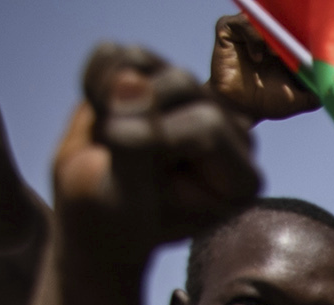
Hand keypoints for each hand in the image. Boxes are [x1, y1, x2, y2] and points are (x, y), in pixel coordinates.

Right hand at [50, 45, 256, 261]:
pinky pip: (122, 53)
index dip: (156, 136)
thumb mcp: (122, 199)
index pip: (207, 124)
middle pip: (181, 83)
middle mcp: (230, 133)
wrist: (92, 211)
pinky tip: (101, 113)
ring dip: (108, 97)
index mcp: (241, 177)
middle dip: (130, 114)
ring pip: (149, 63)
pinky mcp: (162, 78)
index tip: (131, 173)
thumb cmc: (113, 221)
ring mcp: (197, 100)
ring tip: (107, 139)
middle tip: (113, 155)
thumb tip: (133, 80)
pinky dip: (97, 77)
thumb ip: (135, 149)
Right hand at [206, 14, 316, 119]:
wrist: (238, 109)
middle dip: (292, 32)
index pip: (301, 29)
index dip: (310, 34)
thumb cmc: (270, 103)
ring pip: (264, 19)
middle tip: (299, 46)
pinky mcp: (229, 30)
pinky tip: (257, 58)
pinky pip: (241, 23)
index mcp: (287, 44)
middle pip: (283, 19)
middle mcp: (268, 33)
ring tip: (276, 55)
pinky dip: (252, 37)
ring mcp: (249, 29)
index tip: (318, 47)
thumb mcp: (303, 99)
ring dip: (273, 36)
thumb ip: (322, 89)